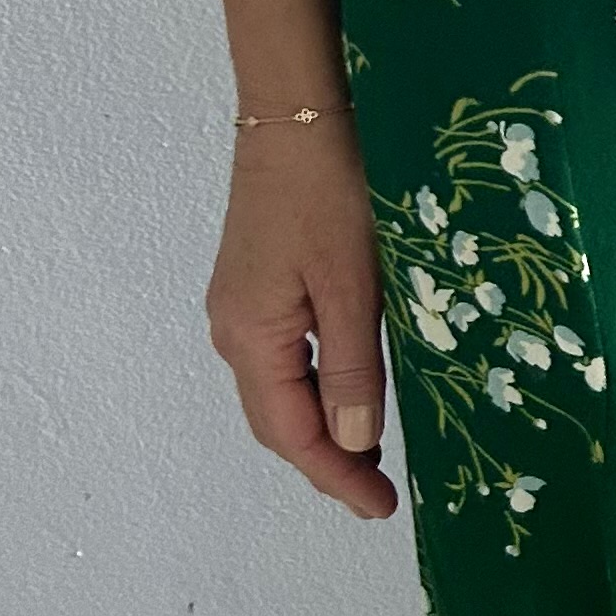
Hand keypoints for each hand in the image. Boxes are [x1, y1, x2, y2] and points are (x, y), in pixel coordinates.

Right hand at [205, 118, 396, 518]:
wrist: (297, 106)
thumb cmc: (328, 187)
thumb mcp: (352, 284)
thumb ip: (354, 366)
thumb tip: (355, 441)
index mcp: (250, 336)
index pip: (290, 433)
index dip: (336, 475)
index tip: (381, 508)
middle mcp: (233, 329)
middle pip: (276, 420)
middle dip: (326, 461)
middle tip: (380, 493)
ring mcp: (242, 305)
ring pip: (281, 389)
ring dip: (322, 426)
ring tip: (372, 455)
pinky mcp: (259, 282)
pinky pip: (286, 356)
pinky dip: (318, 386)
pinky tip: (352, 389)